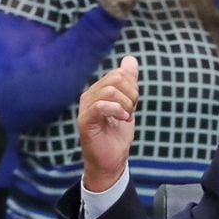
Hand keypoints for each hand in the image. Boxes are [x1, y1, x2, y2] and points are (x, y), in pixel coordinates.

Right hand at [78, 56, 140, 191]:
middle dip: (132, 94)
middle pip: (116, 78)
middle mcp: (89, 96)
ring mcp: (85, 108)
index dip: (133, 87)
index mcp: (98, 90)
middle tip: (131, 111)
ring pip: (110, 90)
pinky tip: (122, 120)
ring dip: (126, 105)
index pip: (120, 74)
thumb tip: (130, 59)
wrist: (111, 159)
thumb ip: (129, 82)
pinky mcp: (85, 121)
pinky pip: (101, 106)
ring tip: (126, 117)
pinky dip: (118, 111)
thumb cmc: (118, 133)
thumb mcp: (129, 103)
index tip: (133, 104)